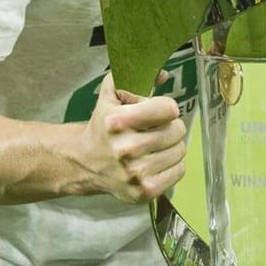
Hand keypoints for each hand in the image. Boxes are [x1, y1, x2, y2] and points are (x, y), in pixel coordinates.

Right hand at [78, 71, 187, 202]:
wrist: (85, 162)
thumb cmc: (103, 126)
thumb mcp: (111, 96)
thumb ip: (132, 77)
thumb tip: (163, 74)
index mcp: (118, 122)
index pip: (169, 109)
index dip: (166, 108)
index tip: (158, 111)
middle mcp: (126, 149)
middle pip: (178, 130)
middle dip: (169, 127)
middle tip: (154, 130)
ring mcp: (135, 173)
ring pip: (180, 150)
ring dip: (171, 146)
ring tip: (154, 146)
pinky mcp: (144, 191)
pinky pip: (179, 170)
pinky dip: (172, 165)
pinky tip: (156, 162)